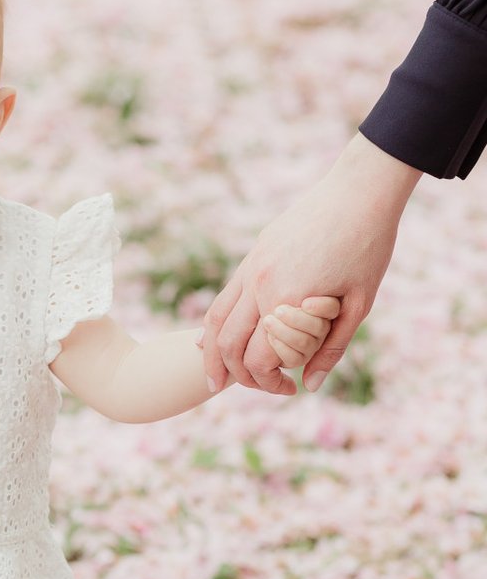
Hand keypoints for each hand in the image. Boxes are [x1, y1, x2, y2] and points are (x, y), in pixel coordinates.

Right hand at [200, 134, 420, 394]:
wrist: (360, 190)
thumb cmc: (368, 246)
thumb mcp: (359, 305)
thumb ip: (331, 349)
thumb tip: (308, 386)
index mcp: (288, 301)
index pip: (259, 359)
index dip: (269, 382)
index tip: (290, 389)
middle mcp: (260, 286)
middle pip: (229, 345)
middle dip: (236, 375)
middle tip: (253, 387)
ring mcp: (252, 268)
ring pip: (215, 321)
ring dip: (211, 354)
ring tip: (213, 379)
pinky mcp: (254, 256)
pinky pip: (224, 298)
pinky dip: (215, 324)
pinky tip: (211, 340)